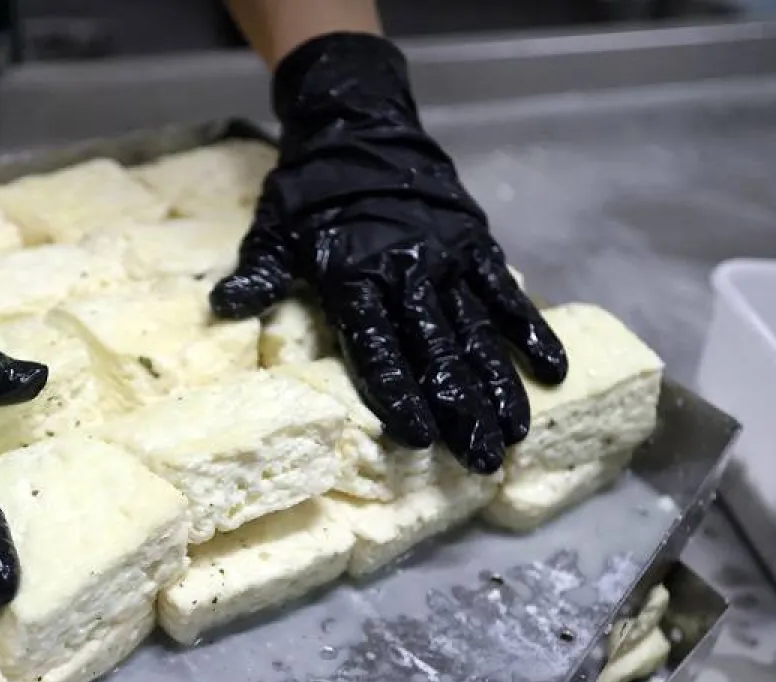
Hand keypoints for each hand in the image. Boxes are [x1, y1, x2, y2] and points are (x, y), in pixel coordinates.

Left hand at [211, 33, 567, 473]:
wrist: (360, 127)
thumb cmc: (311, 195)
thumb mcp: (272, 233)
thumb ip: (259, 276)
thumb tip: (223, 306)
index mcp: (352, 278)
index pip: (376, 349)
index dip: (397, 394)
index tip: (419, 437)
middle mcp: (405, 274)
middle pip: (436, 352)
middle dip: (460, 409)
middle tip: (481, 460)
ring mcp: (446, 260)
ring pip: (476, 331)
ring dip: (498, 385)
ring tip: (514, 434)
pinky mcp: (476, 245)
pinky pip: (506, 293)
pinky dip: (530, 331)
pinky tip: (552, 372)